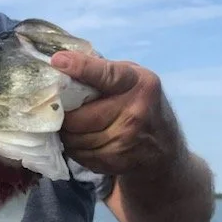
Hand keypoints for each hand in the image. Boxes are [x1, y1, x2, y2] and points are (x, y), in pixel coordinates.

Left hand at [51, 51, 182, 175]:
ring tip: (72, 125)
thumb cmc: (140, 102)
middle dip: (64, 114)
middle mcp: (134, 112)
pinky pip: (79, 155)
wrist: (163, 146)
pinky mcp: (116, 161)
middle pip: (79, 117)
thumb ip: (103, 70)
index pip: (106, 74)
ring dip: (66, 133)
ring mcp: (126, 140)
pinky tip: (83, 141)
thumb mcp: (131, 78)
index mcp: (138, 83)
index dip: (81, 67)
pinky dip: (74, 148)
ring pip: (75, 139)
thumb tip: (63, 60)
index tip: (58, 61)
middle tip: (60, 110)